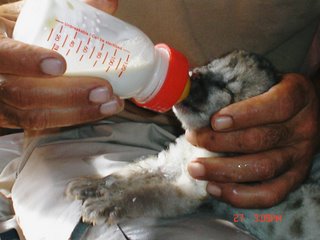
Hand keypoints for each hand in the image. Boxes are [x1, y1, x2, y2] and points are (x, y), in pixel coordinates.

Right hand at [0, 1, 122, 129]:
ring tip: (110, 103)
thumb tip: (109, 4)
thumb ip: (67, 9)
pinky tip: (97, 111)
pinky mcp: (14, 118)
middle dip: (69, 94)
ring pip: (35, 117)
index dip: (29, 61)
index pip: (3, 55)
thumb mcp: (31, 15)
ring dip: (78, 112)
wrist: (0, 54)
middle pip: (23, 94)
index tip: (61, 64)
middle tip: (104, 90)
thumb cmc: (16, 33)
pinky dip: (72, 119)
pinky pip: (42, 125)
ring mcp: (2, 103)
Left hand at [186, 73, 318, 207]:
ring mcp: (300, 156)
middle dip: (221, 143)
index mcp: (298, 95)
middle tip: (193, 139)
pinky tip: (214, 188)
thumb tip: (192, 86)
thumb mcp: (264, 80)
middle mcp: (302, 128)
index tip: (214, 120)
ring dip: (223, 170)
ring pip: (263, 168)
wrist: (307, 111)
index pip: (276, 105)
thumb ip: (236, 85)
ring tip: (195, 168)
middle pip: (262, 140)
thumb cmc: (273, 94)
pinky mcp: (294, 178)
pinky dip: (240, 196)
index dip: (244, 114)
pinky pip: (270, 194)